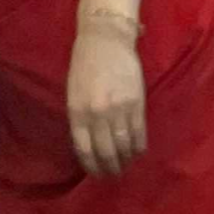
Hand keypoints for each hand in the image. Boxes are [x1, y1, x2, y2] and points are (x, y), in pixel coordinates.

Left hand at [66, 25, 147, 176]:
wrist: (105, 39)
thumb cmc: (85, 64)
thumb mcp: (74, 92)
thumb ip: (81, 117)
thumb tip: (90, 143)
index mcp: (77, 110)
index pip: (84, 149)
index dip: (92, 166)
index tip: (97, 173)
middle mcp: (97, 114)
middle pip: (106, 152)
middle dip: (111, 167)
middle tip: (114, 174)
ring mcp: (118, 110)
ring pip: (124, 147)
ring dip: (126, 160)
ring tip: (126, 165)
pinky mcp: (136, 105)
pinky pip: (139, 135)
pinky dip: (138, 148)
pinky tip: (137, 152)